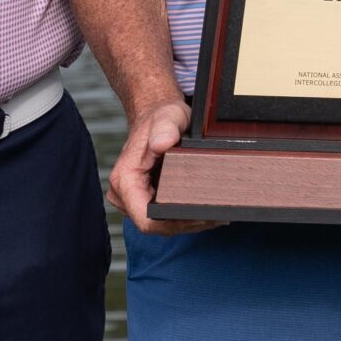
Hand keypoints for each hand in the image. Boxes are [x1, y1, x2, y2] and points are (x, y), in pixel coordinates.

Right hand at [109, 99, 218, 234]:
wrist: (155, 114)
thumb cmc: (161, 117)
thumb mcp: (168, 117)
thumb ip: (166, 129)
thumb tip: (161, 144)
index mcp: (125, 179)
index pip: (146, 219)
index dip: (174, 223)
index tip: (201, 215)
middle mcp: (124, 193)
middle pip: (156, 225)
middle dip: (186, 223)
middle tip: (216, 215)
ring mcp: (132, 199)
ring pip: (161, 224)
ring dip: (187, 220)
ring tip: (215, 213)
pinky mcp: (144, 199)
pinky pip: (163, 216)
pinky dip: (183, 214)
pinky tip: (203, 207)